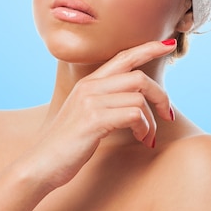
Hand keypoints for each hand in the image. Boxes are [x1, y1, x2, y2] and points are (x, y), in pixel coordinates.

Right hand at [26, 39, 176, 189]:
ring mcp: (90, 102)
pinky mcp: (94, 119)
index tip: (169, 45)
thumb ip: (109, 101)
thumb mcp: (88, 115)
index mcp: (90, 83)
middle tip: (169, 115)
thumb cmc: (70, 144)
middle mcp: (90, 87)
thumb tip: (140, 101)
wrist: (41, 165)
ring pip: (139, 98)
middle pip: (139, 77)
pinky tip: (142, 139)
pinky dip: (145, 128)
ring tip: (148, 136)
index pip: (124, 57)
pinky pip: (134, 115)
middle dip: (161, 96)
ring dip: (152, 120)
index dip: (148, 49)